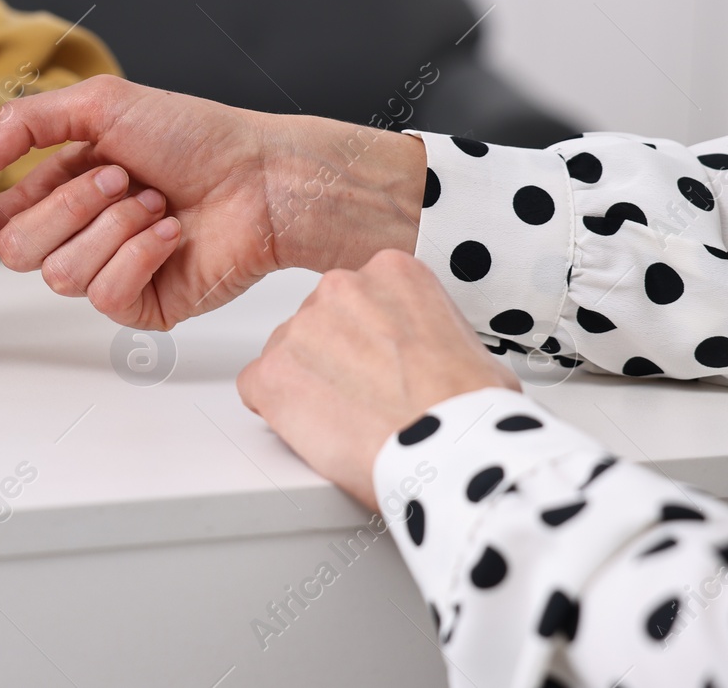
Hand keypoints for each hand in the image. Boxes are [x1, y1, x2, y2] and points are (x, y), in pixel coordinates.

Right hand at [0, 76, 425, 328]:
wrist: (262, 177)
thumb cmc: (194, 135)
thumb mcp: (100, 104)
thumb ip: (22, 125)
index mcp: (58, 188)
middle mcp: (77, 233)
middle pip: (14, 250)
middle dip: (67, 205)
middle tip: (120, 177)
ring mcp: (107, 273)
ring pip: (57, 275)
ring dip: (110, 227)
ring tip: (155, 202)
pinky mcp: (140, 306)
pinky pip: (105, 295)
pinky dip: (139, 254)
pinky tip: (170, 232)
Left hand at [237, 249, 517, 507]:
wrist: (455, 455)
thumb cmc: (470, 411)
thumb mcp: (465, 342)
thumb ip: (422, 328)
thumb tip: (418, 348)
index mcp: (391, 272)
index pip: (356, 300)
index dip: (368, 341)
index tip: (381, 365)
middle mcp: (340, 287)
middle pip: (319, 323)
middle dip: (335, 361)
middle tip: (367, 399)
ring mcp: (300, 327)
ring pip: (288, 355)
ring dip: (309, 386)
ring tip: (353, 421)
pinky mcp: (271, 372)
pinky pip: (257, 388)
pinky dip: (279, 413)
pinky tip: (320, 432)